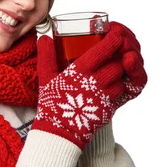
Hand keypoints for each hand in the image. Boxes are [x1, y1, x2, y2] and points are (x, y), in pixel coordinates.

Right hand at [31, 22, 146, 148]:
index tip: (115, 34)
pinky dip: (121, 85)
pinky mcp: (109, 109)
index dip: (113, 40)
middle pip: (117, 63)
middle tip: (117, 49)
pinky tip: (114, 81)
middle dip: (119, 55)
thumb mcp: (46, 77)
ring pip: (122, 78)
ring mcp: (104, 97)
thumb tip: (44, 38)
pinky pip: (122, 93)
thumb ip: (46, 56)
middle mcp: (95, 83)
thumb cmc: (52, 104)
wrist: (59, 133)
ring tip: (114, 65)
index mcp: (80, 72)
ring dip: (121, 71)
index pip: (104, 50)